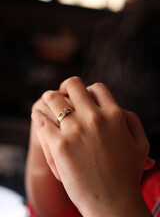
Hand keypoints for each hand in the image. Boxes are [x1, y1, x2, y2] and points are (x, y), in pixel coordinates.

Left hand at [31, 77, 153, 216]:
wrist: (113, 203)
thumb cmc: (127, 173)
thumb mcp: (140, 143)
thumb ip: (131, 120)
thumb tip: (118, 107)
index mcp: (115, 115)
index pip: (97, 88)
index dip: (88, 90)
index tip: (82, 96)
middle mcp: (95, 118)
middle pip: (73, 85)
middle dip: (66, 87)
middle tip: (62, 93)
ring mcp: (75, 131)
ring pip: (53, 98)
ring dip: (49, 98)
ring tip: (48, 102)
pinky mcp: (59, 146)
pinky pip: (41, 121)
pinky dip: (38, 116)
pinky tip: (38, 117)